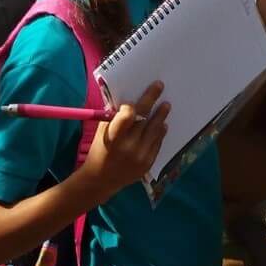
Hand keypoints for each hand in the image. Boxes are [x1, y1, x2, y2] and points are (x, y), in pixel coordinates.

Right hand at [77, 82, 170, 198]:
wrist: (101, 180)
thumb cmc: (99, 150)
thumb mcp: (102, 132)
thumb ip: (114, 117)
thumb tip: (129, 97)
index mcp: (113, 137)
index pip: (127, 116)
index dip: (130, 106)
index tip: (134, 100)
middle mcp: (128, 147)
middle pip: (144, 118)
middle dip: (152, 99)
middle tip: (159, 86)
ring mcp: (140, 156)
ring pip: (155, 130)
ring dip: (161, 116)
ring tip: (166, 105)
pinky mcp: (148, 163)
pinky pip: (157, 143)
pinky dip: (160, 133)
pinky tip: (162, 125)